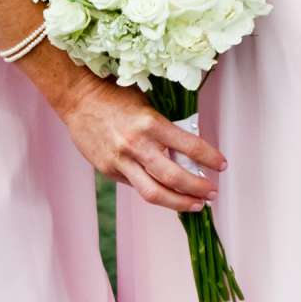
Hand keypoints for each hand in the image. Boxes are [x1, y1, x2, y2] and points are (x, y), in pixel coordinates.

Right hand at [58, 75, 225, 213]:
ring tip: (195, 205)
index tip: (221, 165)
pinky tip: (166, 193)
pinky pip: (135, 186)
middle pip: (174, 177)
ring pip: (154, 193)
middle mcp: (136, 145)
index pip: (190, 146)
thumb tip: (187, 152)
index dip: (210, 158)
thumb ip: (164, 130)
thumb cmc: (116, 96)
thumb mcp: (148, 106)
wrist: (78, 99)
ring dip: (179, 202)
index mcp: (151, 123)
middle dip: (198, 188)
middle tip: (212, 193)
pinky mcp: (108, 170)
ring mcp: (120, 161)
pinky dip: (153, 191)